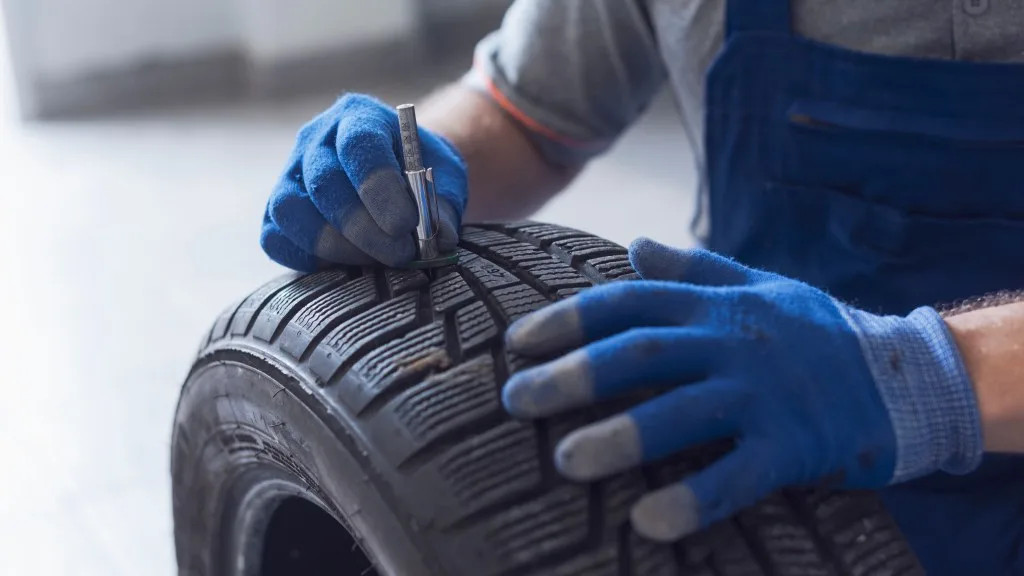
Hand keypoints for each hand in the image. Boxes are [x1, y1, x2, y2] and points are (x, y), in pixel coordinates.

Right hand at [261, 93, 467, 270]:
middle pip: (324, 181)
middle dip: (363, 227)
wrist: (398, 177)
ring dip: (335, 245)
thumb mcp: (444, 181)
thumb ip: (441, 206)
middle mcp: (316, 139)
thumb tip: (439, 238)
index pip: (358, 144)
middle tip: (400, 254)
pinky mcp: (277, 211)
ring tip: (376, 261)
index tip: (407, 225)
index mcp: (360, 117)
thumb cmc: (421, 175)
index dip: (379, 188)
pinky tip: (348, 264)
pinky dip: (308, 258)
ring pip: (290, 210)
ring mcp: (290, 173)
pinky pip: (275, 238)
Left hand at [501, 238, 983, 541]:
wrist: (906, 374)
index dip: (568, 320)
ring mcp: (763, 394)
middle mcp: (731, 342)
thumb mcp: (758, 286)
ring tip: (564, 462)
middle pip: (640, 353)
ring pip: (680, 413)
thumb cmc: (816, 331)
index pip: (628, 301)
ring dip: (619, 437)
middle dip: (573, 376)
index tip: (517, 342)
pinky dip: (693, 499)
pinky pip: (736, 476)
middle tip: (516, 401)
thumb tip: (635, 246)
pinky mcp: (794, 445)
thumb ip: (695, 269)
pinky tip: (647, 522)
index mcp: (716, 304)